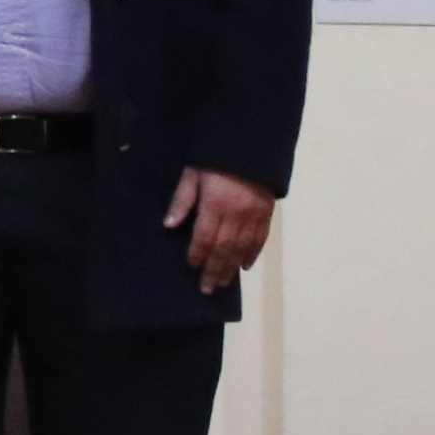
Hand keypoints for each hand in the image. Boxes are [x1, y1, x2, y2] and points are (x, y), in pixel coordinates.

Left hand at [168, 165, 277, 290]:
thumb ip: (182, 200)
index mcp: (215, 204)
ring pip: (242, 248)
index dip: (197, 254)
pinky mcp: (267, 213)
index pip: (205, 237)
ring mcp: (254, 215)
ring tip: (222, 284)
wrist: (252, 144)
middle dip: (214, 270)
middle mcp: (236, 214)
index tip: (191, 268)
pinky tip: (245, 266)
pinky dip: (253, 254)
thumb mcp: (193, 174)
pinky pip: (260, 239)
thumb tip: (168, 226)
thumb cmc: (215, 158)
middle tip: (207, 289)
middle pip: (224, 248)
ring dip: (231, 268)